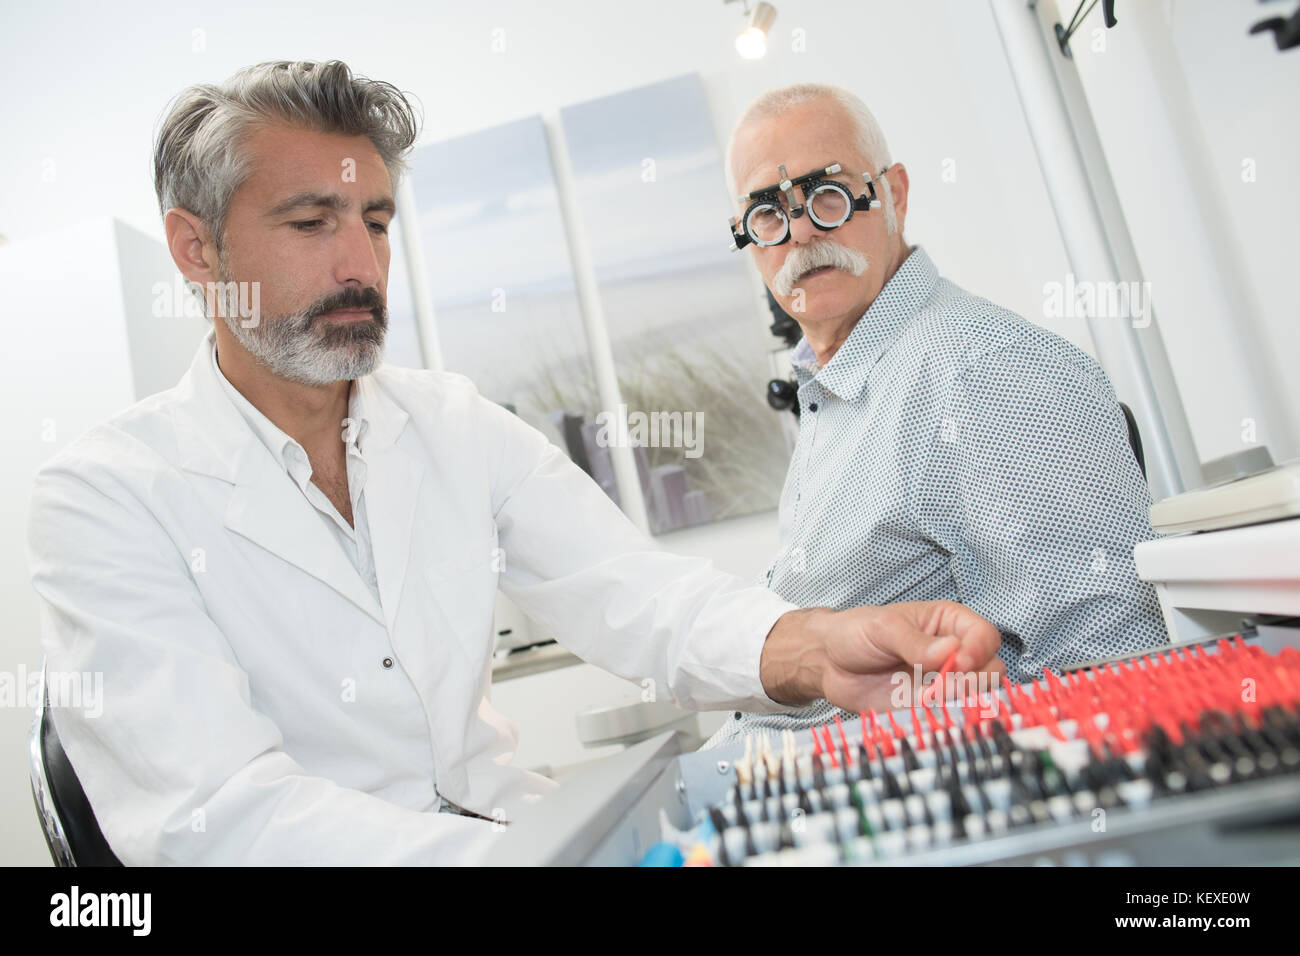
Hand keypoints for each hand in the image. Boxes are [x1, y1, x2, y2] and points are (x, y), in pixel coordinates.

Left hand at [759, 601, 1005, 713]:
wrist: (828, 663)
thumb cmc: (855, 634)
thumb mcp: (883, 628)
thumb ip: (915, 642)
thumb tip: (949, 652)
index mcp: (948, 624)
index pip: (984, 636)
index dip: (978, 651)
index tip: (958, 662)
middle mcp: (954, 654)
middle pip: (991, 669)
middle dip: (974, 680)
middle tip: (944, 685)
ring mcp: (944, 683)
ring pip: (977, 697)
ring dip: (962, 701)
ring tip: (932, 698)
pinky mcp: (930, 708)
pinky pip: (952, 717)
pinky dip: (947, 719)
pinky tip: (928, 714)